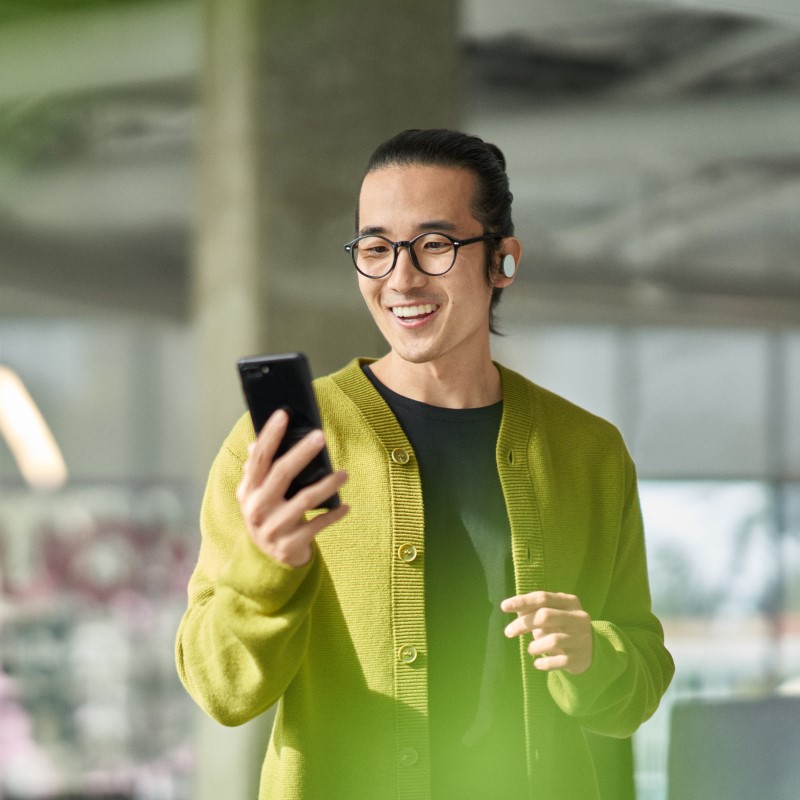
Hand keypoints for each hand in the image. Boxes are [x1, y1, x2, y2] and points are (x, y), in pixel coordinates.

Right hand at [236, 409, 348, 566]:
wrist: (266, 561)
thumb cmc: (267, 516)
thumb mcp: (256, 495)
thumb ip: (256, 471)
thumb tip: (255, 444)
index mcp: (247, 491)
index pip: (259, 458)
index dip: (270, 435)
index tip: (283, 414)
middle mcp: (257, 508)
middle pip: (281, 474)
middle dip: (302, 452)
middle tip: (320, 436)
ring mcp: (273, 528)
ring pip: (304, 500)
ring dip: (327, 484)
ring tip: (345, 474)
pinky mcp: (289, 545)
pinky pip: (316, 525)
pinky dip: (333, 515)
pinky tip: (346, 506)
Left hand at [501, 591, 592, 674]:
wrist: (591, 651)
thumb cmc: (564, 627)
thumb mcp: (552, 614)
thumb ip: (534, 610)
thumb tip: (514, 608)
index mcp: (569, 602)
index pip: (543, 597)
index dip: (522, 601)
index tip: (504, 606)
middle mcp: (577, 618)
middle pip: (545, 616)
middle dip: (523, 624)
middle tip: (508, 632)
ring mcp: (580, 638)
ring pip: (552, 640)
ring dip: (535, 646)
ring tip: (531, 649)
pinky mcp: (579, 657)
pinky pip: (557, 661)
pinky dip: (543, 663)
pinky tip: (537, 664)